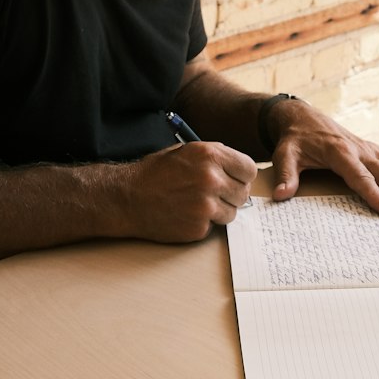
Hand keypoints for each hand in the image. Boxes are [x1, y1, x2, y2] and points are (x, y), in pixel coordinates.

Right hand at [121, 141, 257, 242]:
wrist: (129, 197)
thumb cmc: (156, 172)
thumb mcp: (186, 151)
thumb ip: (214, 155)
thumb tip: (237, 165)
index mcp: (210, 155)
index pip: (249, 169)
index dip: (242, 176)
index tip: (234, 179)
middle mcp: (211, 179)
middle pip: (244, 193)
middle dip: (231, 194)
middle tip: (213, 194)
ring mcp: (205, 206)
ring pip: (232, 212)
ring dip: (220, 211)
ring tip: (197, 204)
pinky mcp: (198, 228)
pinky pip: (214, 227)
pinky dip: (204, 223)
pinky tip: (186, 214)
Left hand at [268, 103, 378, 214]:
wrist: (301, 117)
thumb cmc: (294, 139)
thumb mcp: (284, 155)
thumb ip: (285, 175)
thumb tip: (281, 195)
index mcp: (339, 152)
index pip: (359, 176)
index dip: (373, 194)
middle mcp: (359, 149)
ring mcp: (369, 149)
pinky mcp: (374, 150)